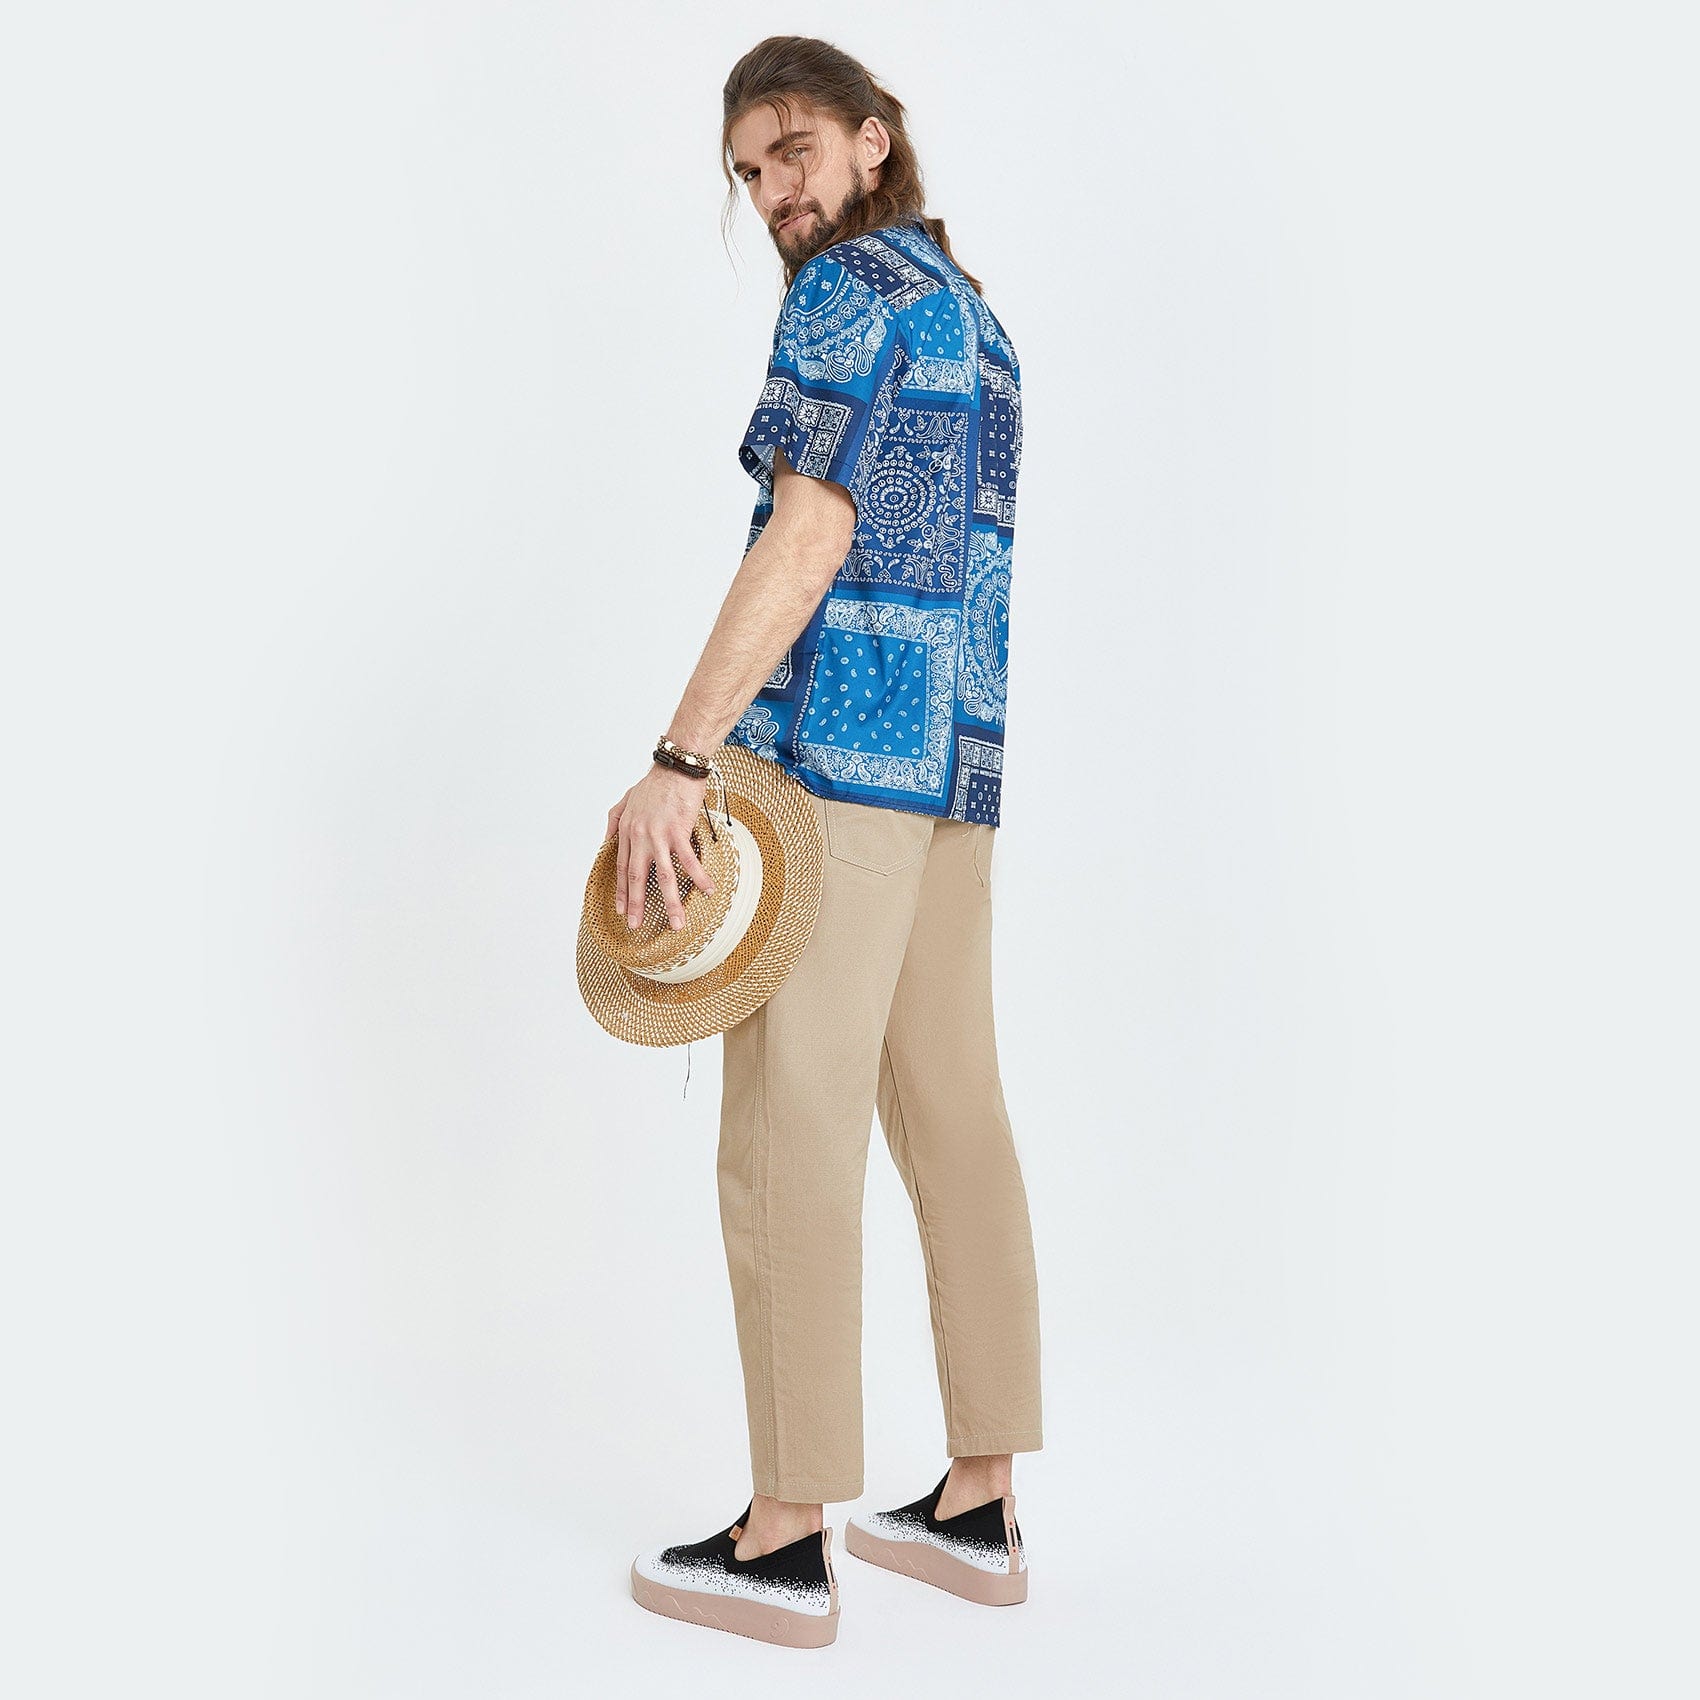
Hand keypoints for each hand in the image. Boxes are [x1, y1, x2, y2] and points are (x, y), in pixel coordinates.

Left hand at [604, 763, 717, 930]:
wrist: (675, 768)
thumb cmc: (655, 782)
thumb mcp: (626, 798)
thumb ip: (613, 820)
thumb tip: (605, 840)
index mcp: (627, 831)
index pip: (621, 868)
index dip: (621, 892)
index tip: (621, 911)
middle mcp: (640, 836)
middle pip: (636, 878)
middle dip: (636, 905)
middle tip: (637, 926)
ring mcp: (658, 835)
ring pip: (663, 876)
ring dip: (670, 902)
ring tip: (676, 923)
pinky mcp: (678, 831)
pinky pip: (689, 860)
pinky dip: (699, 877)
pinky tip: (707, 891)